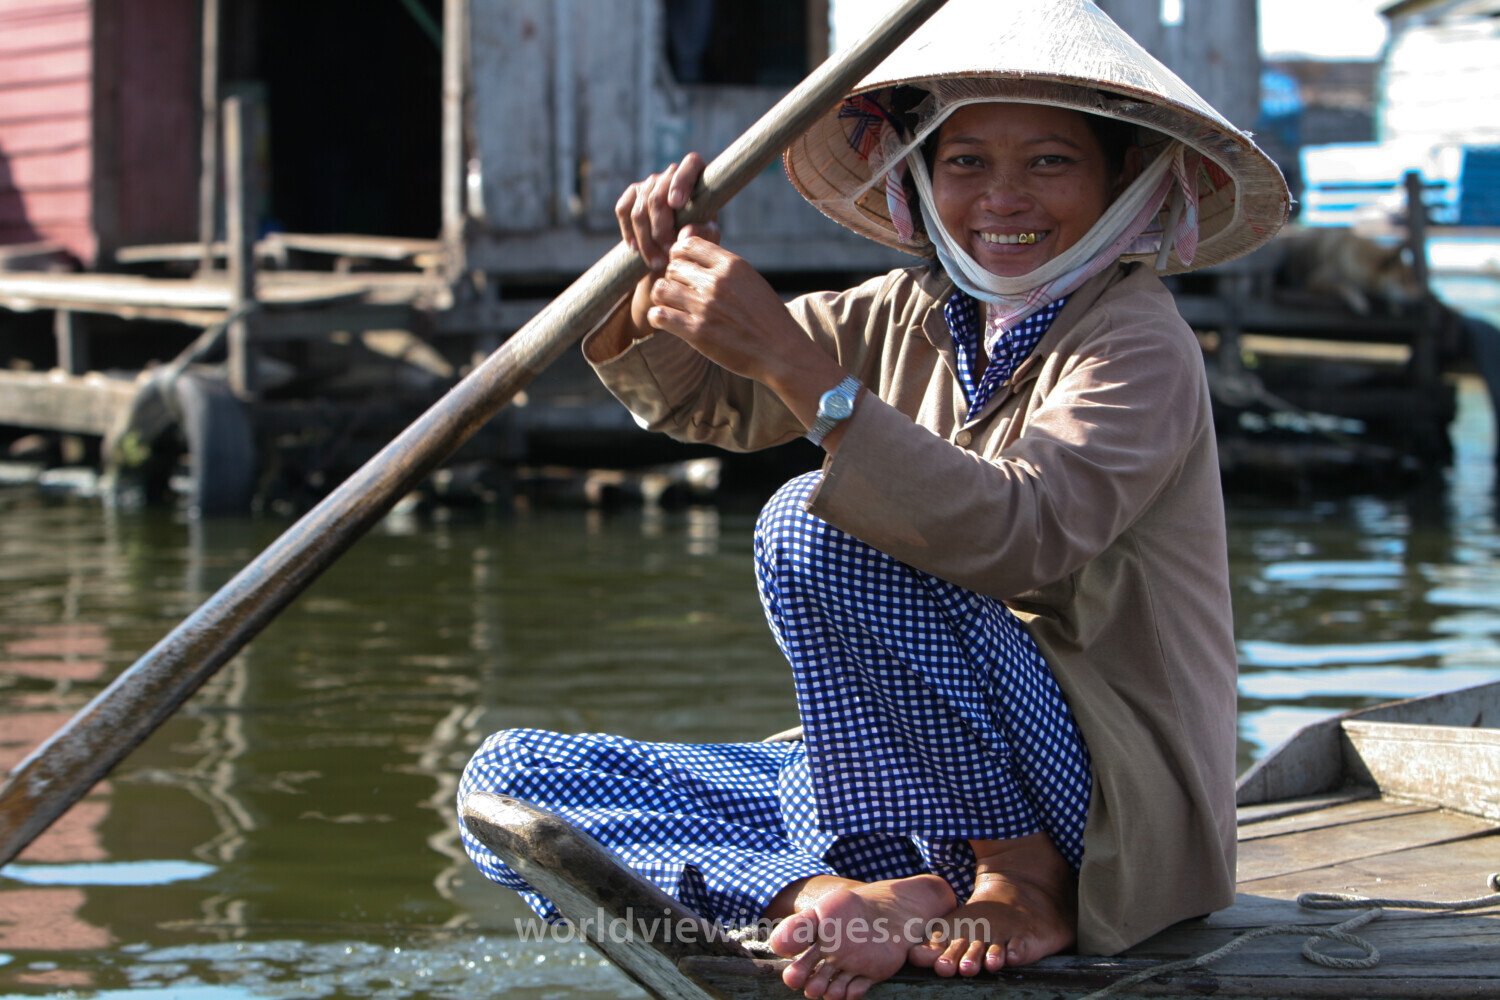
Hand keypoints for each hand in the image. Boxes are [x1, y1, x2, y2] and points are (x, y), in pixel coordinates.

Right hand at [614, 153, 721, 336]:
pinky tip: (636, 249)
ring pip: (640, 211)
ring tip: (657, 262)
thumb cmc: (700, 234)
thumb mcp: (708, 236)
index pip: (690, 164)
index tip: (677, 204)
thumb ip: (703, 233)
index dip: (682, 182)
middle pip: (657, 198)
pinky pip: (623, 210)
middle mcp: (671, 173)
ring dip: (647, 241)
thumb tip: (686, 233)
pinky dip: (628, 232)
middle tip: (668, 253)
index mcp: (696, 174)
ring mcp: (649, 183)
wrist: (677, 244)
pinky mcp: (632, 195)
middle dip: (660, 231)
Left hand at [647, 236, 847, 426]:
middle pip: (672, 267)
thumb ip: (724, 267)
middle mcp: (716, 282)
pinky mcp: (697, 332)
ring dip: (664, 296)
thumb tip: (694, 250)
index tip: (684, 268)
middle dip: (674, 278)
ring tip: (674, 305)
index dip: (680, 255)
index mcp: (732, 265)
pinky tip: (670, 321)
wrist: (781, 352)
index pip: (688, 244)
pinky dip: (659, 317)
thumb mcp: (751, 281)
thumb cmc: (767, 318)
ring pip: (661, 289)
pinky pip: (659, 315)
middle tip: (682, 292)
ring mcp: (705, 307)